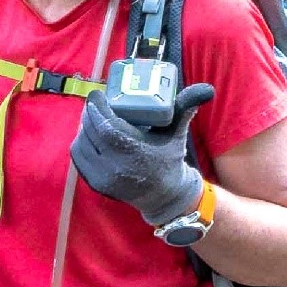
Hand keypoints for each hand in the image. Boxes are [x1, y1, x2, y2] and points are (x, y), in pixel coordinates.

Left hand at [70, 83, 214, 226]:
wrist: (164, 196)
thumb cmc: (169, 159)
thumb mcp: (178, 133)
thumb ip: (186, 109)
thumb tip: (206, 89)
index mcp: (135, 152)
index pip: (106, 126)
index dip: (97, 106)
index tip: (99, 94)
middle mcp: (116, 167)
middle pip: (91, 131)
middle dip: (90, 112)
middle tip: (96, 102)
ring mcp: (103, 178)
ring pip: (81, 143)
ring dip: (84, 127)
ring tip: (92, 116)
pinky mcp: (95, 183)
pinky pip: (79, 157)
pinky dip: (81, 142)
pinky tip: (88, 134)